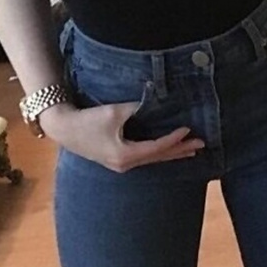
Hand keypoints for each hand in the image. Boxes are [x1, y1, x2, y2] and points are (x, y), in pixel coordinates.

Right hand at [39, 102, 204, 172]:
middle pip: (158, 158)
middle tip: (201, 145)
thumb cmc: (88, 120)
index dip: (173, 139)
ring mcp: (121, 165)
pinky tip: (167, 151)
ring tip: (191, 151)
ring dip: (171, 153)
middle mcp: (125, 164)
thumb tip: (155, 101)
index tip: (188, 129)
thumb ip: (137, 108)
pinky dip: (159, 153)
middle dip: (180, 150)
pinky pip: (145, 158)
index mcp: (125, 155)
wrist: (65, 128)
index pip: (156, 148)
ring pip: (153, 160)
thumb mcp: (114, 112)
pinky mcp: (118, 160)